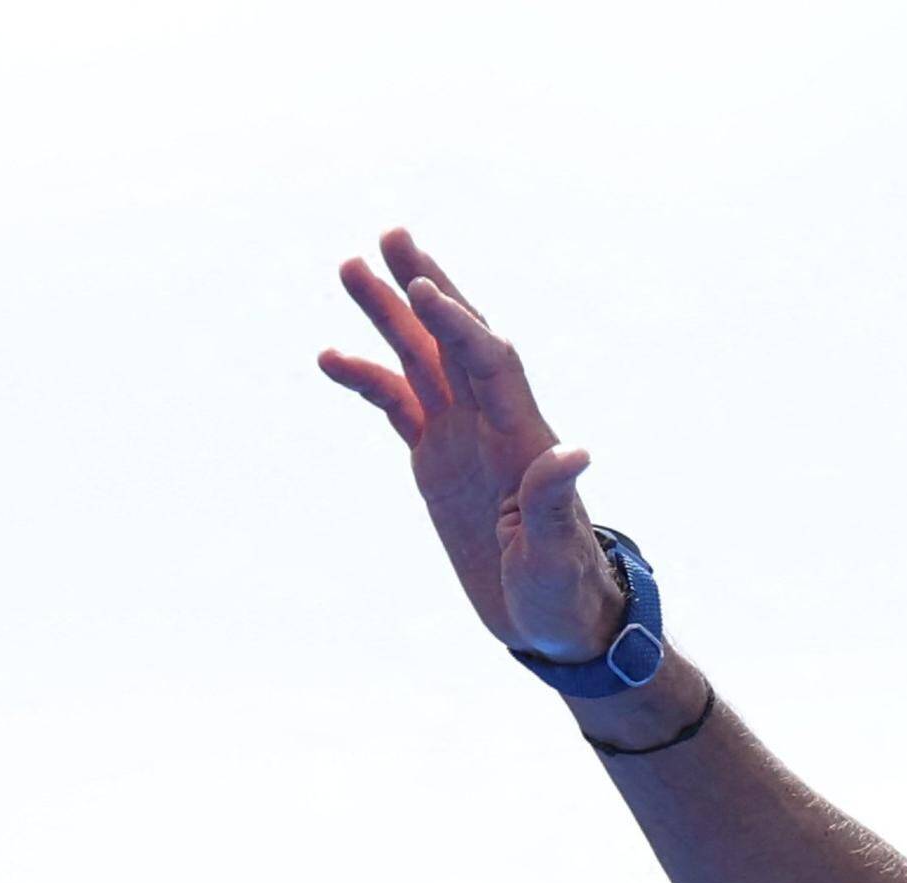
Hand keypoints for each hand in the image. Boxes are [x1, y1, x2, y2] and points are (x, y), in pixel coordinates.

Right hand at [316, 229, 622, 662]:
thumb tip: (575, 453)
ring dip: (390, 316)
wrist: (555, 623)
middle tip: (393, 235)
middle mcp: (494, 426)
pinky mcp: (437, 460)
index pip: (490, 363)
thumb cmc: (566, 594)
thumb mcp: (557, 556)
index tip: (424, 289)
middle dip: (428, 287)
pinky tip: (331, 358)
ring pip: (422, 360)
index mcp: (524, 440)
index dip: (460, 325)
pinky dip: (367, 379)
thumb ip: (555, 504)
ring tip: (350, 268)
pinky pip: (398, 405)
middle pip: (457, 340)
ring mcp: (463, 439)